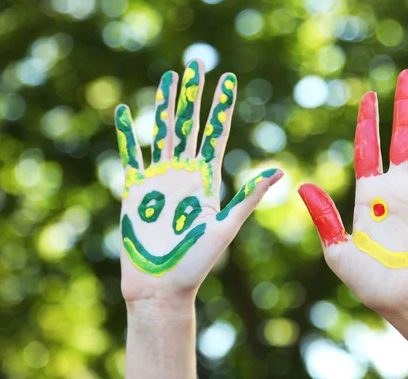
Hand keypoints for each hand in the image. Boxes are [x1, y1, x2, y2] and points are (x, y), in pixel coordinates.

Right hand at [115, 59, 282, 303]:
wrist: (162, 286)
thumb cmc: (196, 263)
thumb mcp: (225, 227)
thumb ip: (247, 197)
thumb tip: (279, 172)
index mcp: (208, 180)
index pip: (216, 134)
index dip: (221, 107)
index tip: (227, 80)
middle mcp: (185, 174)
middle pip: (190, 125)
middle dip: (194, 95)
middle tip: (197, 63)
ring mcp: (160, 179)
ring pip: (163, 132)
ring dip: (165, 105)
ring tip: (169, 77)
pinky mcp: (135, 189)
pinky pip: (130, 154)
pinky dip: (128, 133)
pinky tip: (127, 111)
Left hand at [298, 70, 407, 319]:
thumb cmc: (373, 283)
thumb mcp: (338, 252)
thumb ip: (324, 218)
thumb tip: (302, 186)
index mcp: (370, 196)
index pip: (368, 148)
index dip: (368, 122)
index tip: (368, 96)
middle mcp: (399, 189)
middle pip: (402, 137)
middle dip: (404, 106)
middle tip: (406, 75)